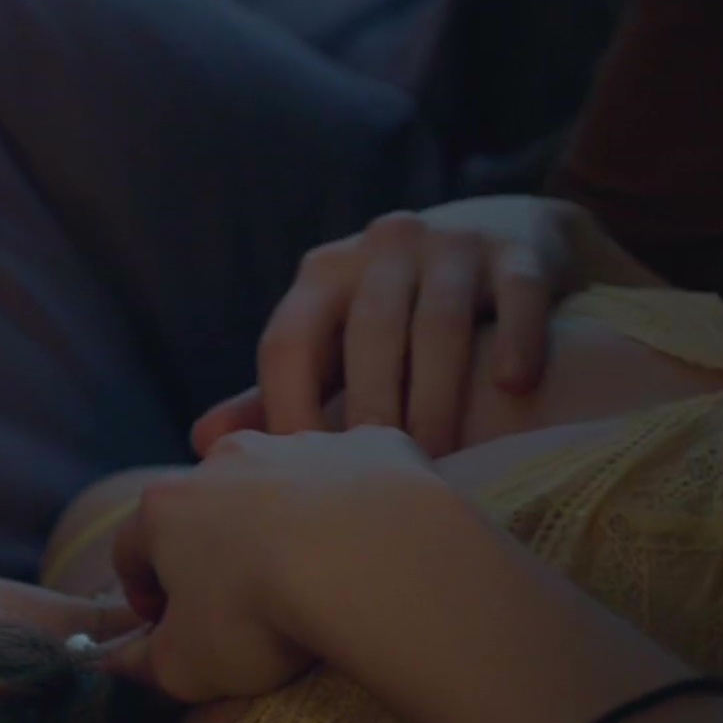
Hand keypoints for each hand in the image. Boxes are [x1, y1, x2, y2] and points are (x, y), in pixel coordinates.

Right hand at [99, 427, 459, 702]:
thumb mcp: (186, 666)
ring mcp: (300, 445)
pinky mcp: (370, 445)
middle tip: (244, 598)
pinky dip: (357, 502)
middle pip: (204, 504)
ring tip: (317, 571)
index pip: (131, 548)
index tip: (167, 625)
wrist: (372, 562)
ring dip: (286, 517)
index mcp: (165, 508)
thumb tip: (114, 665)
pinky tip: (374, 542)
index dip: (143, 590)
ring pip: (281, 481)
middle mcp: (225, 461)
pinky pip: (355, 473)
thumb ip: (143, 666)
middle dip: (215, 546)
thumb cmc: (259, 614)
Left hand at [194, 197, 587, 458]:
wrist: (505, 234)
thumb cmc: (400, 312)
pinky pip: (516, 295)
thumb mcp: (335, 341)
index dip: (287, 411)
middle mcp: (380, 246)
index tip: (298, 485)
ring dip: (435, 395)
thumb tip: (202, 442)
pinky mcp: (519, 248)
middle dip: (368, 411)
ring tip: (439, 461)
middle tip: (375, 487)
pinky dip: (515, 340)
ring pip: (439, 322)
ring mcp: (451, 241)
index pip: (288, 342)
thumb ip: (277, 391)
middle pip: (365, 335)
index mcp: (322, 273)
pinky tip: (513, 390)